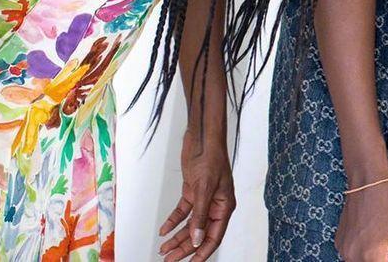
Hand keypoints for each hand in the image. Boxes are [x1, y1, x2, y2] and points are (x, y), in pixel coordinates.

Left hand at [158, 126, 235, 259]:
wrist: (202, 138)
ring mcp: (203, 199)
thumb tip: (197, 239)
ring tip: (164, 249)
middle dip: (184, 248)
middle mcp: (215, 205)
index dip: (202, 252)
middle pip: (199, 233)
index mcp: (224, 206)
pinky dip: (173, 221)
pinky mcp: (192, 192)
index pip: (214, 236)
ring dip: (176, 237)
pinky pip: (182, 212)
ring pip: (189, 225)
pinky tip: (164, 230)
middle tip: (169, 259)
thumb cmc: (211, 157)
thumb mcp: (205, 188)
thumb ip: (200, 215)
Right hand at [334, 177, 387, 261]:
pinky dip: (363, 252)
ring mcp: (343, 251)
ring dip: (374, 258)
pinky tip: (371, 234)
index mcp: (371, 257)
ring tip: (383, 238)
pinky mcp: (339, 243)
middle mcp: (352, 258)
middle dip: (385, 260)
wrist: (368, 178)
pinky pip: (353, 256)